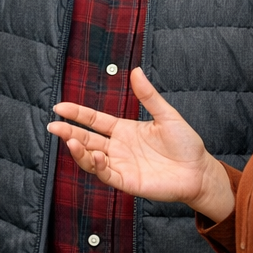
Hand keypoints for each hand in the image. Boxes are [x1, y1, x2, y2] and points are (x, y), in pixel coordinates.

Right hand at [47, 68, 232, 220]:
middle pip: (86, 139)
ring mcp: (121, 165)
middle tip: (53, 126)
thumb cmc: (186, 144)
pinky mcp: (127, 182)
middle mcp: (118, 148)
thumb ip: (148, 96)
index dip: (76, 114)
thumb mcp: (166, 115)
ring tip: (69, 141)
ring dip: (79, 151)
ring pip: (91, 158)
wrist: (199, 171)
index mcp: (124, 130)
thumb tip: (136, 71)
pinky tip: (97, 156)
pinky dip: (98, 166)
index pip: (93, 120)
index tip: (59, 107)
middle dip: (68, 132)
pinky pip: (107, 174)